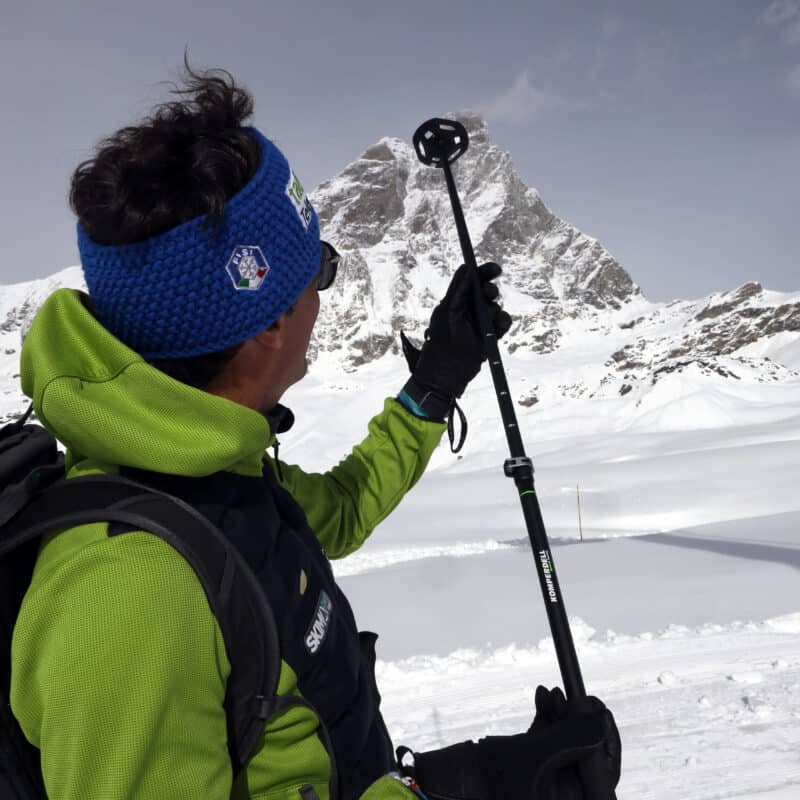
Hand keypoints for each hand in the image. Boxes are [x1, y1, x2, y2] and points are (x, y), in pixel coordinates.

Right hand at [400, 686, 620, 799]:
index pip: (602, 775)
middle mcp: (563, 794)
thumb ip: (571, 738)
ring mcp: (548, 779)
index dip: (606, 740)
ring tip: (552, 692)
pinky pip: (547, 739)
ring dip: (561, 714)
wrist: (450, 781)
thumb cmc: (490, 778)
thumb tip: (602, 722)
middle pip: (585, 754)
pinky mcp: (531, 765)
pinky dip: (545, 717)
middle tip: (580, 695)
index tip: (602, 710)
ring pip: (566, 742)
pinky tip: (541, 695)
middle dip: (579, 721)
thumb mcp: (535, 756)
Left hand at [402, 262, 511, 404]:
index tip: (496, 270)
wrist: (446, 373)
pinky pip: (503, 324)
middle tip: (489, 294)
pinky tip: (499, 325)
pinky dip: (504, 322)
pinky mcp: (491, 336)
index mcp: (457, 300)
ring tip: (491, 318)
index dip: (485, 272)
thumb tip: (469, 268)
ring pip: (496, 307)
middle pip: (487, 291)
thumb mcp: (448, 311)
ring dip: (496, 309)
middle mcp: (470, 309)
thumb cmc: (441, 341)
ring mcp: (482, 322)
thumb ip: (458, 290)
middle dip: (491, 290)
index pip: (473, 279)